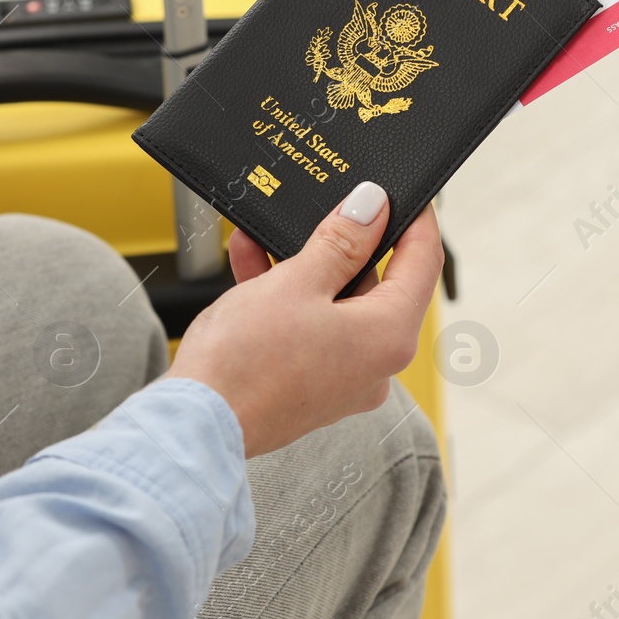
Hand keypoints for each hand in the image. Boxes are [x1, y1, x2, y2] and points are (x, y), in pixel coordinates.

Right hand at [166, 183, 443, 457]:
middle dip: (341, 242)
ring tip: (266, 236)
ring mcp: (342, 379)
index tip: (399, 190)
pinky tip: (253, 266)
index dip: (414, 219)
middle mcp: (375, 365)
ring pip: (335, 304)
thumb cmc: (245, 364)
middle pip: (377, 284)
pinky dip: (288, 297)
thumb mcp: (297, 282)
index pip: (423, 263)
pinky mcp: (309, 385)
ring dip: (304, 266)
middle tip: (320, 208)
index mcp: (389, 337)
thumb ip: (340, 241)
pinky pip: (310, 328)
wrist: (194, 427)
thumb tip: (372, 209)